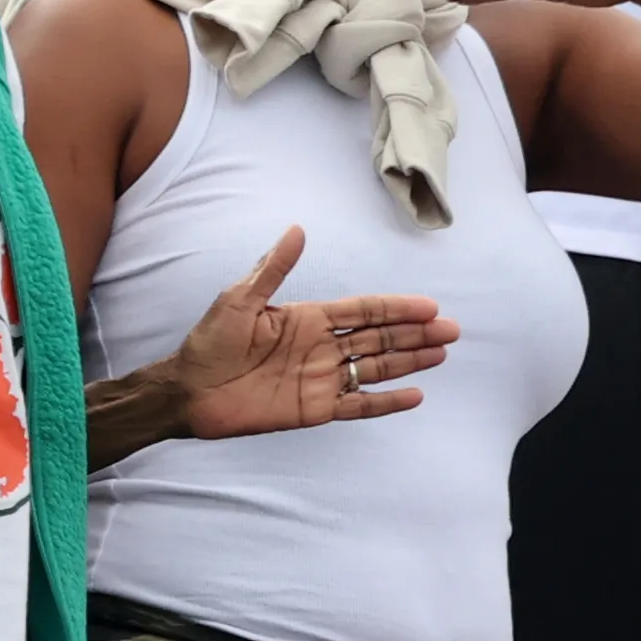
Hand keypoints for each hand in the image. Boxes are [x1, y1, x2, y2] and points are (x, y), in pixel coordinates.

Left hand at [161, 229, 456, 441]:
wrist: (189, 392)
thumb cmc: (210, 343)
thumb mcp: (239, 299)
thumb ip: (273, 269)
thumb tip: (297, 230)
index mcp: (308, 319)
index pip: (363, 311)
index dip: (396, 308)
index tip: (429, 306)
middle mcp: (322, 347)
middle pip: (379, 338)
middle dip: (415, 333)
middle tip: (451, 330)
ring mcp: (321, 379)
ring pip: (376, 368)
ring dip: (409, 361)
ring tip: (441, 354)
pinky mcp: (316, 410)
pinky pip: (359, 405)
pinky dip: (386, 402)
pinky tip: (414, 396)